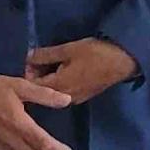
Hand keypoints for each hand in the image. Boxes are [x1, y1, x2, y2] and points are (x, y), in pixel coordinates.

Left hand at [24, 37, 138, 105]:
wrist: (123, 61)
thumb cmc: (95, 53)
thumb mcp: (68, 50)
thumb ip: (44, 55)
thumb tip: (26, 57)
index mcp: (58, 87)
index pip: (32, 85)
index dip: (26, 72)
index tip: (27, 59)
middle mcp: (64, 97)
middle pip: (42, 89)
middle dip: (36, 75)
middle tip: (36, 58)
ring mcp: (75, 99)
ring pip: (53, 90)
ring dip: (48, 78)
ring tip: (48, 62)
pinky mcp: (83, 96)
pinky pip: (63, 90)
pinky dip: (58, 80)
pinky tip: (61, 68)